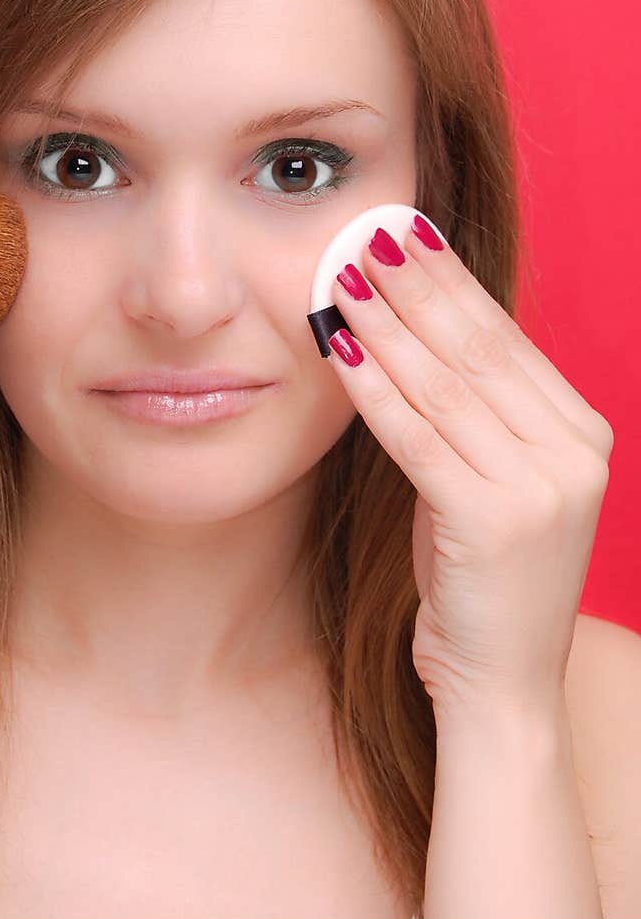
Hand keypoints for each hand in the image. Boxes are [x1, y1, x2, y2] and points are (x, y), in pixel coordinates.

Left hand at [326, 217, 613, 718]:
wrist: (503, 685)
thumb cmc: (484, 578)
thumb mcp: (489, 481)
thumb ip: (472, 414)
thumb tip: (415, 325)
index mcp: (580, 433)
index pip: (503, 339)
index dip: (449, 281)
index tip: (405, 233)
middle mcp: (573, 452)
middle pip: (475, 349)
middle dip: (413, 286)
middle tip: (365, 233)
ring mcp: (541, 486)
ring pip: (442, 386)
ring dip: (383, 325)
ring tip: (338, 277)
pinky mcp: (495, 520)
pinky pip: (416, 438)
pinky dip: (372, 389)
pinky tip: (337, 350)